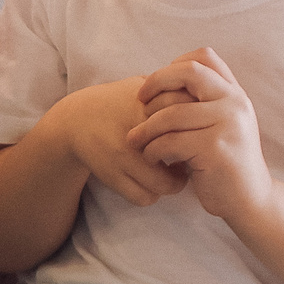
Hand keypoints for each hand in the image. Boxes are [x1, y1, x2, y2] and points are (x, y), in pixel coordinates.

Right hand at [43, 77, 190, 208]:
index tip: (199, 130)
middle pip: (181, 154)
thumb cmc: (117, 102)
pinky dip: (153, 193)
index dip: (198, 128)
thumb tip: (206, 94)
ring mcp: (122, 157)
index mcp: (144, 107)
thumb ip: (172, 88)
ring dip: (174, 182)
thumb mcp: (141, 86)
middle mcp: (135, 132)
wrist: (76, 119)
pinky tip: (154, 180)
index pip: (187, 120)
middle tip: (191, 155)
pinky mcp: (111, 176)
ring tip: (174, 171)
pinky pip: (144, 197)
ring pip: (164, 184)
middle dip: (191, 158)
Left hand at [128, 48, 271, 222]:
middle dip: (155, 84)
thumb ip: (203, 101)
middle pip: (188, 73)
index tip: (153, 87)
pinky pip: (170, 141)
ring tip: (136, 141)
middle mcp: (236, 102)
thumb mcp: (221, 124)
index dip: (173, 66)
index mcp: (235, 93)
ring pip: (172, 113)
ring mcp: (229, 124)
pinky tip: (151, 158)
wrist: (250, 200)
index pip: (203, 57)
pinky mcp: (216, 149)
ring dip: (146, 128)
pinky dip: (153, 150)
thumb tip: (162, 78)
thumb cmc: (223, 162)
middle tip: (138, 104)